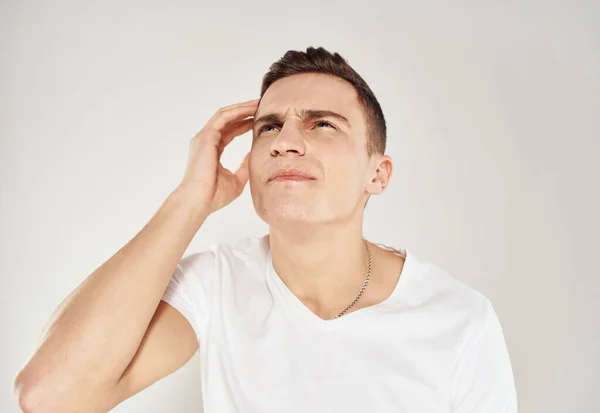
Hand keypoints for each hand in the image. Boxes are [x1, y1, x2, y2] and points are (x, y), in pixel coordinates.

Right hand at [177, 99, 258, 214]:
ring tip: (257, 103)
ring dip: (242, 108)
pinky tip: (250, 109)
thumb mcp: (237, 179)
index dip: (244, 124)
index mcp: (211, 150)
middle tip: (261, 106)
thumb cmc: (214, 195)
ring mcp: (204, 137)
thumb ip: (244, 166)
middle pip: (227, 120)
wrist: (199, 200)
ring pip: (225, 115)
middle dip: (244, 112)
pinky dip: (237, 112)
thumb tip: (254, 155)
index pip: (229, 131)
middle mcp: (206, 141)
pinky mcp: (206, 137)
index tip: (258, 120)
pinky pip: (223, 118)